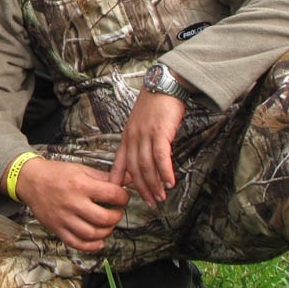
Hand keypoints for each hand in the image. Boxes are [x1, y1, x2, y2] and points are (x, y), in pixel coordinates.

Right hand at [13, 157, 128, 251]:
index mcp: (80, 184)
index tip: (122, 197)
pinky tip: (99, 241)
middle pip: (104, 218)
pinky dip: (91, 246)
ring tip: (107, 224)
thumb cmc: (56, 173)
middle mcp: (72, 202)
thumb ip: (104, 176)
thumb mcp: (80, 168)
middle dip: (116, 216)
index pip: (111, 194)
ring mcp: (64, 217)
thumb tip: (127, 179)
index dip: (123, 197)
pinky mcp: (57, 228)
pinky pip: (76, 243)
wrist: (30, 180)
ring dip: (106, 231)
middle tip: (116, 212)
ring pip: (92, 234)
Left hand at [109, 90, 184, 205]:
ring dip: (154, 184)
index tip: (121, 196)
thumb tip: (142, 161)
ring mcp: (145, 134)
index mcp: (127, 137)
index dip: (119, 181)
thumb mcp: (140, 124)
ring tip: (161, 196)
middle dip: (142, 189)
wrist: (164, 85)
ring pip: (146, 165)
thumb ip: (139, 142)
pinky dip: (165, 171)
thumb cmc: (155, 105)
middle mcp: (133, 137)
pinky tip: (170, 182)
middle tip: (150, 203)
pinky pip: (160, 156)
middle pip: (134, 169)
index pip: (119, 163)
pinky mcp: (159, 131)